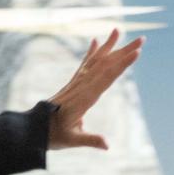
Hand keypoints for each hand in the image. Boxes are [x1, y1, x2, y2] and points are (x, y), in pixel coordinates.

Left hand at [44, 28, 144, 150]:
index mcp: (83, 98)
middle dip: (123, 51)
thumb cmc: (51, 136)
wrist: (31, 130)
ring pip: (94, 62)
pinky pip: (83, 65)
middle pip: (104, 65)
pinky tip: (95, 41)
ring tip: (117, 29)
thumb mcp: (71, 140)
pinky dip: (90, 53)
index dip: (121, 65)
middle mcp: (79, 87)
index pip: (105, 78)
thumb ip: (89, 140)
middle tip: (142, 38)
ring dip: (108, 46)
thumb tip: (107, 145)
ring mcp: (75, 84)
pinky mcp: (71, 85)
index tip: (136, 53)